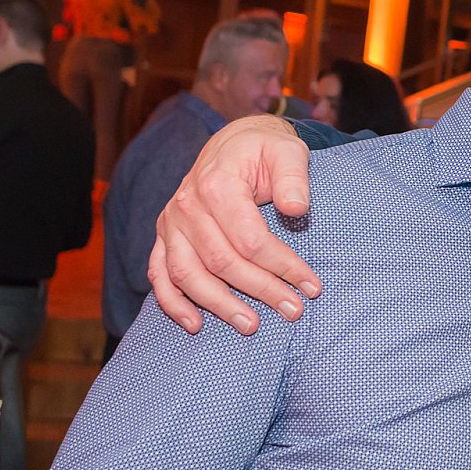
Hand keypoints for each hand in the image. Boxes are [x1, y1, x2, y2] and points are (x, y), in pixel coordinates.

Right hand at [149, 114, 319, 334]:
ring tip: (251, 326)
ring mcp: (171, 223)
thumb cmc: (264, 151)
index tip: (311, 286)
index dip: (282, 266)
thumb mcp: (287, 152)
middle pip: (222, 261)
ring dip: (219, 305)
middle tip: (293, 311)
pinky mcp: (164, 236)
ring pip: (188, 274)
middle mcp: (187, 206)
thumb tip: (296, 209)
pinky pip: (159, 273)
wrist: (232, 143)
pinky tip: (195, 324)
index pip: (250, 239)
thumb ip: (294, 178)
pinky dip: (172, 302)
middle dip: (260, 290)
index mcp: (217, 185)